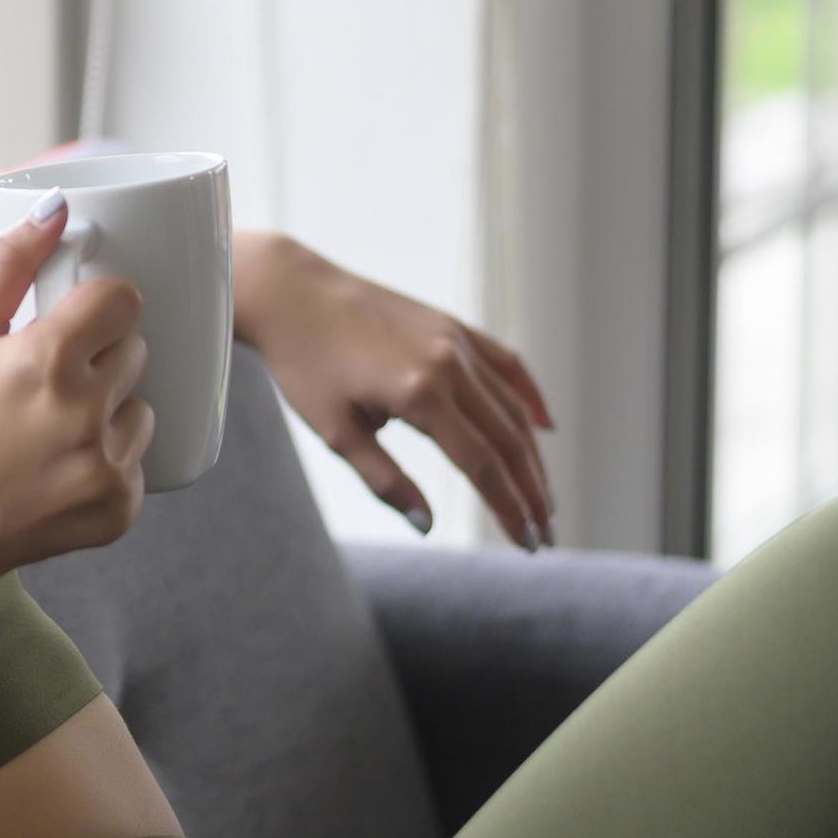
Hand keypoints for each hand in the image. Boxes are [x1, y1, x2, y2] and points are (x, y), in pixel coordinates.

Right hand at [0, 190, 155, 601]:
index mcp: (46, 360)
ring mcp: (106, 467)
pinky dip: (106, 461)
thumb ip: (5, 268)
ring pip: (139, 406)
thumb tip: (57, 207)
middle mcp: (86, 412)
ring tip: (47, 430)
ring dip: (108, 409)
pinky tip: (56, 470)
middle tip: (44, 381)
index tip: (70, 323)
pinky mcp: (118, 510)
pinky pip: (135, 460)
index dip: (95, 307)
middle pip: (134, 349)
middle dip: (98, 356)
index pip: (121, 300)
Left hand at [242, 239, 557, 549]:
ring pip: (512, 407)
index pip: (482, 465)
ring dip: (533, 455)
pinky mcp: (452, 325)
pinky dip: (528, 396)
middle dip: (531, 491)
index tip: (528, 544)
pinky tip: (543, 426)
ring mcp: (456, 340)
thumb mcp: (335, 432)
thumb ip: (384, 480)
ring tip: (543, 496)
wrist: (292, 293)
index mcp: (419, 394)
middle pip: (508, 440)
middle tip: (546, 533)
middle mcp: (449, 364)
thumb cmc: (304, 365)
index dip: (509, 508)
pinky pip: (505, 364)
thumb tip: (428, 526)